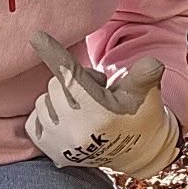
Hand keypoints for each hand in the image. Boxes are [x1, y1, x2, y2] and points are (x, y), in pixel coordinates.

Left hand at [26, 31, 179, 180]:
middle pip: (56, 84)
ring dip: (60, 98)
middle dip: (73, 81)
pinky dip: (47, 113)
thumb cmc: (141, 114)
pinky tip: (67, 119)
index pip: (70, 76)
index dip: (53, 54)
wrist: (137, 152)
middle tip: (96, 91)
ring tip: (84, 108)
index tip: (36, 36)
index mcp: (99, 113)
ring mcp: (61, 144)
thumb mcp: (147, 92)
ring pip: (44, 100)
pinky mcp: (52, 152)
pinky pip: (34, 119)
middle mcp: (75, 131)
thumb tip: (153, 63)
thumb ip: (146, 73)